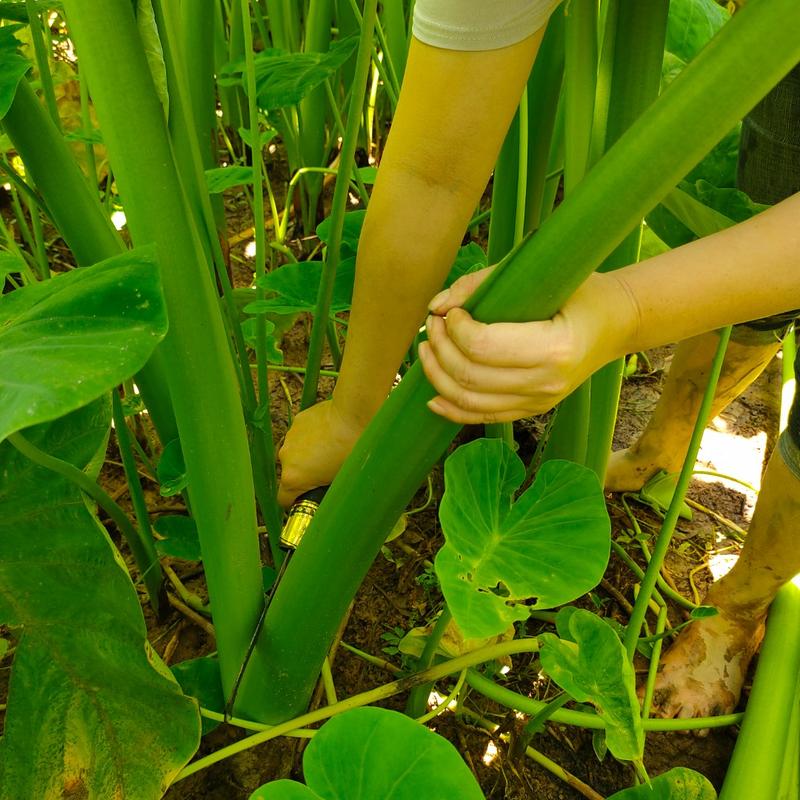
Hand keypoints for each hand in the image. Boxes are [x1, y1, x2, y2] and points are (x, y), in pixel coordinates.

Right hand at [277, 400, 364, 506]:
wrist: (354, 415)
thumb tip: (327, 496)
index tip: (309, 501)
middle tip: (327, 472)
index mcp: (294, 478)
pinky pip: (301, 436)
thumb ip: (326, 492)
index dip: (296, 503)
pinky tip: (330, 433)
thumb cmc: (352, 451)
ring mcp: (290, 437)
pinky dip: (311, 438)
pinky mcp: (298, 421)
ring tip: (331, 450)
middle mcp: (285, 458)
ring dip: (307, 455)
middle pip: (291, 474)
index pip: (284, 500)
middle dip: (306, 475)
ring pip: (296, 453)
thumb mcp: (341, 480)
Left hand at [419, 269, 635, 423]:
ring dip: (438, 376)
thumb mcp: (538, 274)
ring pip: (470, 401)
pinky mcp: (532, 410)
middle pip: (471, 375)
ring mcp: (540, 402)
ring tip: (427, 350)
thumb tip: (437, 305)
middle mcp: (547, 383)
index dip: (455, 329)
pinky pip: (483, 418)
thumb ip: (482, 283)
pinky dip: (453, 409)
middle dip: (440, 348)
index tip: (451, 311)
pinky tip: (433, 397)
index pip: (483, 346)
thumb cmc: (579, 290)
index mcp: (554, 348)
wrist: (615, 323)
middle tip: (434, 324)